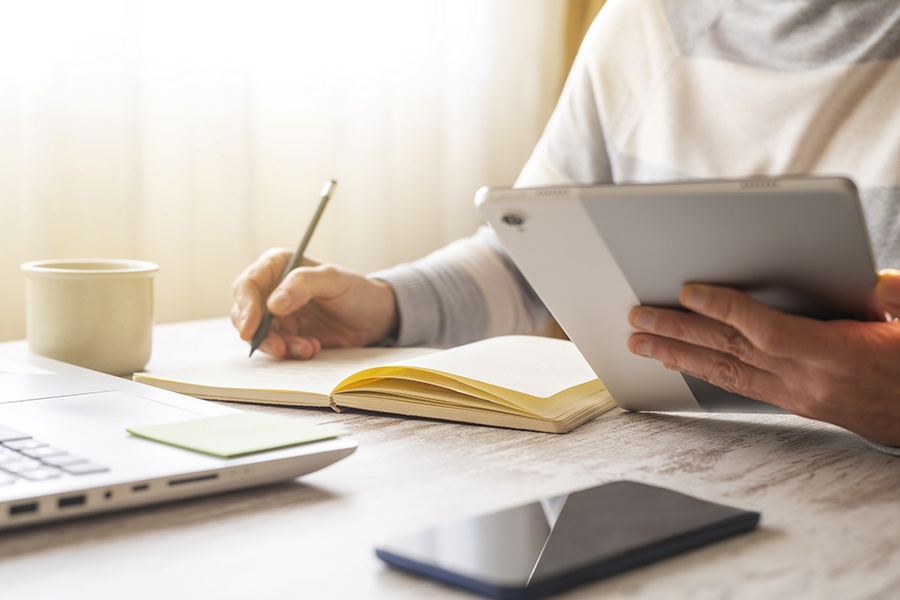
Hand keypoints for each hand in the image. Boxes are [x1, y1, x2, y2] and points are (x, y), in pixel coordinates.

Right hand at [231, 248, 398, 358]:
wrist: (374, 317)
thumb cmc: (355, 290)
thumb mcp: (334, 280)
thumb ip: (304, 284)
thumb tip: (273, 303)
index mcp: (277, 266)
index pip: (247, 285)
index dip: (245, 307)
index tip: (251, 328)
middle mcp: (271, 289)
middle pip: (244, 313)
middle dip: (258, 334)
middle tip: (279, 347)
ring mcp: (277, 315)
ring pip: (258, 335)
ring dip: (279, 346)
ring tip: (307, 347)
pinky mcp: (286, 335)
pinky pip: (276, 348)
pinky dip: (291, 352)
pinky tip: (312, 348)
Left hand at [626, 269, 899, 445]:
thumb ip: (896, 296)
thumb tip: (872, 279)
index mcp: (839, 355)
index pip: (769, 332)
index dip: (727, 310)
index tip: (690, 291)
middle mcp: (809, 380)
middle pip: (732, 351)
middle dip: (680, 332)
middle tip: (638, 319)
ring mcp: (797, 395)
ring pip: (726, 371)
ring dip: (678, 354)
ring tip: (641, 342)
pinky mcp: (794, 402)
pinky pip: (738, 384)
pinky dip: (704, 369)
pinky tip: (678, 361)